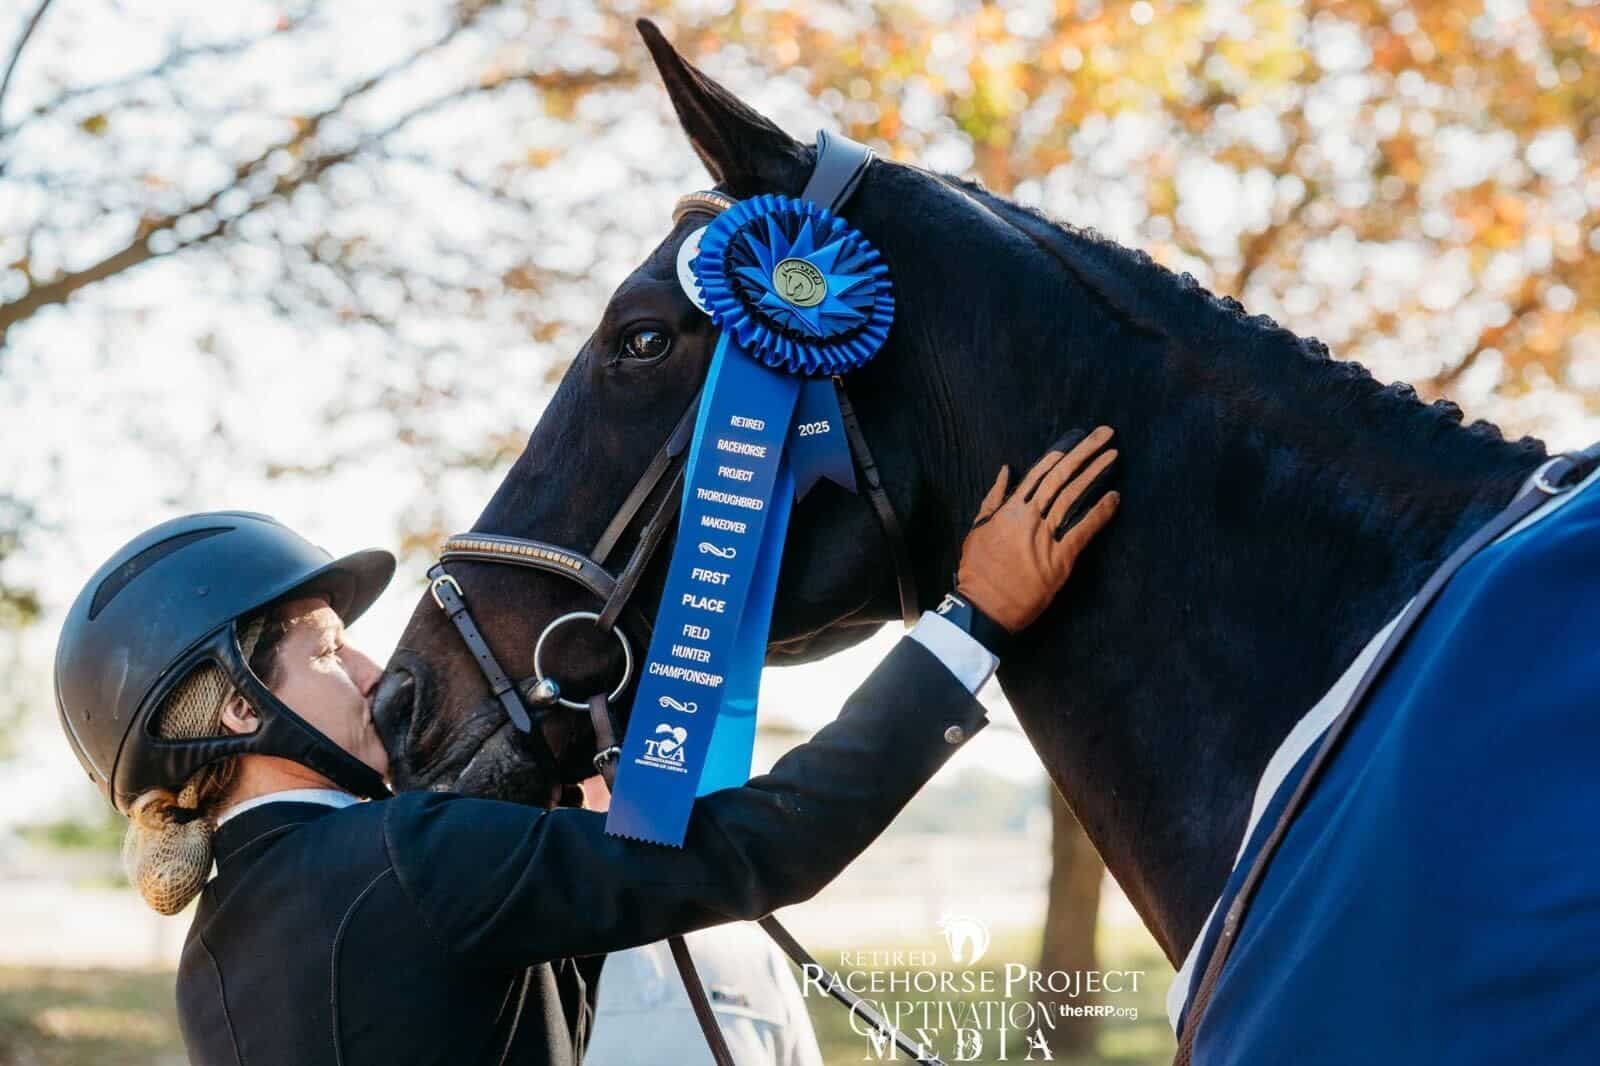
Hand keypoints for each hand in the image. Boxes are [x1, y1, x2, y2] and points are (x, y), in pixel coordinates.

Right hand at [955, 427, 1119, 632]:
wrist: (984, 606)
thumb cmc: (978, 570)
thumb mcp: (977, 529)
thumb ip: (993, 498)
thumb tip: (1006, 470)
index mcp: (1009, 509)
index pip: (1039, 474)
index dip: (1060, 454)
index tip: (1077, 439)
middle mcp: (1030, 517)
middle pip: (1061, 476)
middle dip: (1085, 452)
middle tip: (1105, 434)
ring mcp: (1046, 536)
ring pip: (1074, 496)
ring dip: (1096, 473)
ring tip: (1113, 456)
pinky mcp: (1060, 558)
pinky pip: (1085, 530)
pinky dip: (1101, 512)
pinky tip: (1115, 497)